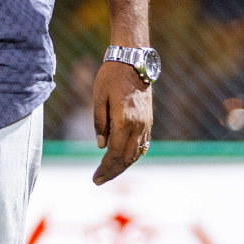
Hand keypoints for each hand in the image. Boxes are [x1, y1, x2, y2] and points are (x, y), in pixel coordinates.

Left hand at [92, 60, 152, 184]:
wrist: (134, 62)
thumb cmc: (111, 76)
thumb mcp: (98, 98)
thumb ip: (100, 123)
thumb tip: (101, 146)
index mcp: (125, 121)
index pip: (115, 154)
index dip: (105, 169)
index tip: (95, 179)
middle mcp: (139, 126)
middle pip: (127, 159)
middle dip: (113, 172)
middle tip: (99, 181)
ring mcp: (146, 124)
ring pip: (136, 154)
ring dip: (123, 166)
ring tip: (108, 172)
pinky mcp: (149, 121)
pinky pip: (142, 145)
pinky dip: (132, 155)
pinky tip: (122, 159)